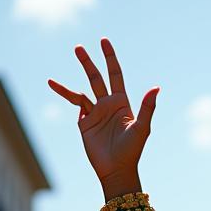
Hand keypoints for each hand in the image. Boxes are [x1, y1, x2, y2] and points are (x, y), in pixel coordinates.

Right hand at [48, 39, 157, 194]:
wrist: (116, 170)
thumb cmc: (132, 151)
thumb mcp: (142, 128)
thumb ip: (147, 107)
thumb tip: (156, 87)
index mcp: (122, 103)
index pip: (115, 74)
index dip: (110, 58)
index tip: (103, 41)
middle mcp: (108, 105)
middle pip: (96, 78)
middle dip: (88, 63)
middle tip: (78, 47)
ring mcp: (95, 113)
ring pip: (81, 90)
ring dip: (70, 81)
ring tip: (54, 78)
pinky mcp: (84, 123)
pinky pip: (74, 104)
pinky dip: (64, 93)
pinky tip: (55, 85)